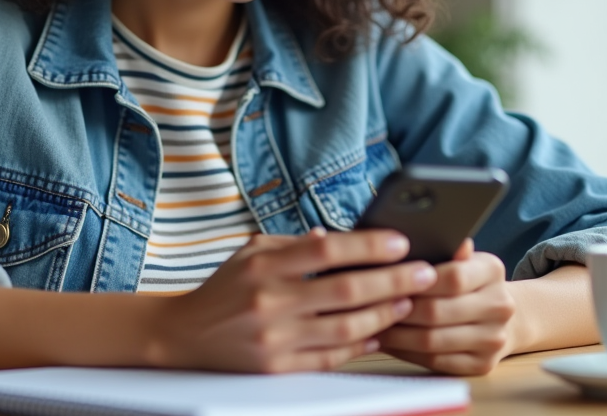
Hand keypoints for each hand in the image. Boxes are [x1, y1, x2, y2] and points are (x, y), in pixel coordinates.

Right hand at [147, 229, 437, 372]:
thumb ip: (292, 245)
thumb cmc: (224, 288)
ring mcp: (274, 338)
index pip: (327, 250)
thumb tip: (333, 237)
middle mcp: (270, 300)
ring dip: (383, 314)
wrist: (182, 335)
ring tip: (409, 302)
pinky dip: (359, 346)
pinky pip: (329, 358)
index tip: (401, 242)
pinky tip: (380, 333)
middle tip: (425, 273)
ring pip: (344, 328)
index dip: (369, 246)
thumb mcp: (251, 253)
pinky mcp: (276, 368)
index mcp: (264, 265)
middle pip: (345, 290)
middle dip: (393, 281)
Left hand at [376, 239, 515, 374]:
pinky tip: (388, 342)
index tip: (385, 279)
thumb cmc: (469, 283)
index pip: (452, 276)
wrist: (505, 319)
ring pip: (432, 341)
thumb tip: (426, 232)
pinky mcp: (482, 366)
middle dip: (397, 309)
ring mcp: (493, 340)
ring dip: (395, 335)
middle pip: (437, 312)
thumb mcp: (462, 258)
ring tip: (370, 324)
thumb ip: (444, 249)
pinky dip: (406, 352)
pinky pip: (435, 361)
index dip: (415, 280)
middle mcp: (500, 307)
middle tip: (367, 305)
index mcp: (493, 272)